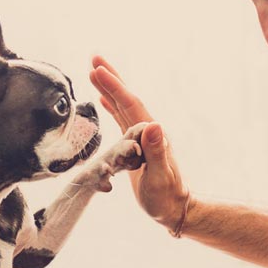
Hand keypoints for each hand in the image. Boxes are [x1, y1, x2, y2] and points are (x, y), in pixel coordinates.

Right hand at [89, 56, 189, 230]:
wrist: (174, 209)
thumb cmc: (165, 197)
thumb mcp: (160, 176)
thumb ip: (157, 152)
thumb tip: (154, 124)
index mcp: (152, 135)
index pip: (131, 105)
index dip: (114, 87)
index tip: (97, 70)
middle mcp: (147, 132)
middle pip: (126, 99)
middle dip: (111, 79)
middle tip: (94, 58)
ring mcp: (141, 138)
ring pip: (122, 107)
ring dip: (109, 89)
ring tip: (94, 71)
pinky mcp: (135, 147)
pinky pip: (121, 120)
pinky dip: (112, 107)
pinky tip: (103, 100)